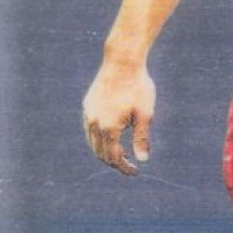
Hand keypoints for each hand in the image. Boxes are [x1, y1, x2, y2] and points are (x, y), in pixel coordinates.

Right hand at [83, 59, 155, 174]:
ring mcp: (88, 114)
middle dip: (114, 162)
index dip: (124, 167)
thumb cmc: (138, 87)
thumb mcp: (145, 114)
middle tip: (130, 164)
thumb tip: (143, 160)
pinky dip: (99, 138)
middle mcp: (94, 123)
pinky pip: (89, 129)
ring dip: (105, 151)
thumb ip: (142, 138)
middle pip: (100, 153)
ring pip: (92, 142)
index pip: (113, 157)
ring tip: (121, 153)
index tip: (136, 171)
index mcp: (109, 128)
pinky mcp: (87, 105)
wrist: (122, 61)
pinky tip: (111, 136)